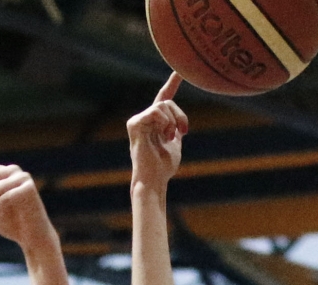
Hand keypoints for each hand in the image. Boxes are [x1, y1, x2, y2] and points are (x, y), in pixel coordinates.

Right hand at [127, 74, 187, 191]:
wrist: (154, 178)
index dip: (172, 84)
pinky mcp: (134, 123)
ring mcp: (138, 120)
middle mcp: (144, 118)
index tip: (179, 71)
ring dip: (173, 121)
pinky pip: (156, 111)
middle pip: (167, 102)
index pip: (163, 98)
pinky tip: (163, 135)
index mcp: (154, 122)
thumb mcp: (174, 144)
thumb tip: (181, 125)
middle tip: (183, 132)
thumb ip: (176, 130)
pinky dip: (165, 122)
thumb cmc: (163, 167)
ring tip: (169, 137)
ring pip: (163, 105)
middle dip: (180, 116)